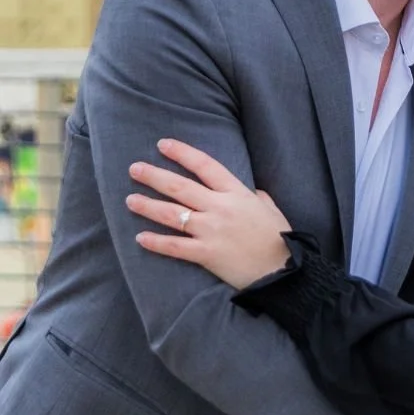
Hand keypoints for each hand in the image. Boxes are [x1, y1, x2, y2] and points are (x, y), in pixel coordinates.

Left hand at [127, 139, 290, 288]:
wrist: (283, 270)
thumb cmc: (279, 238)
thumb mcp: (271, 208)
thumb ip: (257, 196)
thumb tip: (251, 191)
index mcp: (237, 193)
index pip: (205, 165)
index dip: (182, 153)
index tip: (163, 145)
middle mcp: (220, 207)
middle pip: (181, 187)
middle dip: (155, 176)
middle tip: (134, 168)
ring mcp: (212, 230)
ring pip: (172, 214)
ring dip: (148, 206)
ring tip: (130, 199)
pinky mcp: (206, 254)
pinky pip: (175, 247)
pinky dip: (156, 242)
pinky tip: (140, 237)